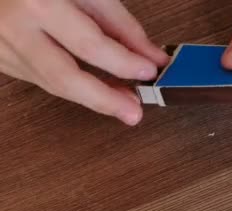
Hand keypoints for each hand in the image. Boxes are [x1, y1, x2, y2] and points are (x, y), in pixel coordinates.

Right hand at [0, 0, 168, 124]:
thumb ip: (118, 23)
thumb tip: (150, 56)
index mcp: (40, 4)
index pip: (89, 45)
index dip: (123, 63)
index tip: (150, 71)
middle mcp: (16, 29)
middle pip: (64, 78)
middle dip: (104, 100)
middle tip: (134, 112)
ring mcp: (3, 48)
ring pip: (53, 85)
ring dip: (92, 97)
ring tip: (123, 101)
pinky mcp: (0, 59)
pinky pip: (41, 79)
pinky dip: (72, 86)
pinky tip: (95, 88)